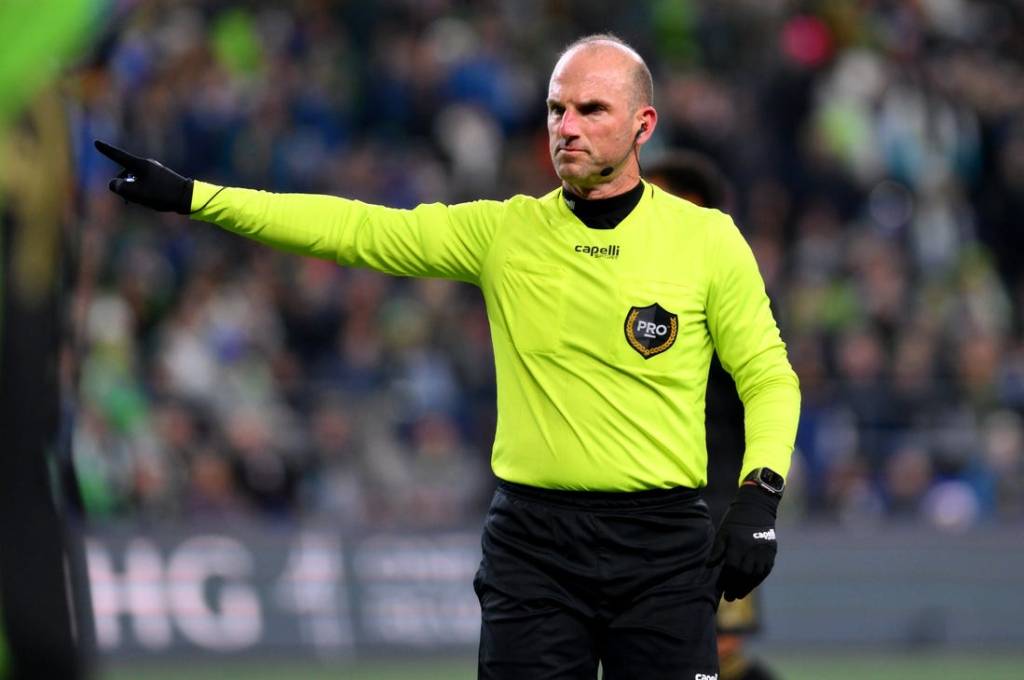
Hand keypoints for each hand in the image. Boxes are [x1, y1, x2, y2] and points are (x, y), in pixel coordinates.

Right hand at [94, 140, 192, 213]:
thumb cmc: (162, 194)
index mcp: (140, 164)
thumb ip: (121, 188)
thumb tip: (113, 183)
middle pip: (126, 172)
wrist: (187, 197)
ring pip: (136, 178)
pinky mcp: (161, 177)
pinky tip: (150, 201)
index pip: (118, 156)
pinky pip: (145, 182)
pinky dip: (142, 191)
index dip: (107, 151)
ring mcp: (155, 170)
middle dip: (124, 185)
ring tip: (141, 202)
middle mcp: (147, 164)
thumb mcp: (137, 193)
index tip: (96, 142)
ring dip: (133, 190)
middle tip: (128, 200)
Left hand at [706, 484, 778, 601]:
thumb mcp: (723, 532)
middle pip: (744, 574)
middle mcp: (752, 549)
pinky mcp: (772, 552)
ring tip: (739, 595)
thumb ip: (717, 550)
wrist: (757, 508)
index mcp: (738, 544)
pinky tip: (750, 585)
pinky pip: (765, 570)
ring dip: (747, 587)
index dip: (726, 580)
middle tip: (729, 597)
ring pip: (756, 575)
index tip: (721, 589)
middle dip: (736, 587)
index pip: (732, 568)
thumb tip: (709, 566)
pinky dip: (758, 580)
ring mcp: (764, 551)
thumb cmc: (735, 520)